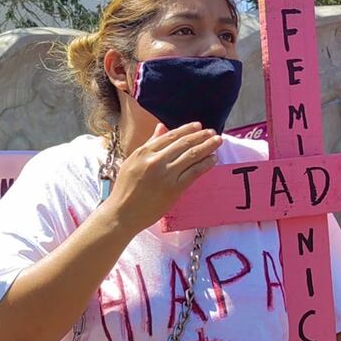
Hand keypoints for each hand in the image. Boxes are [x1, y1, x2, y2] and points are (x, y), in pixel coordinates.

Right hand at [107, 122, 221, 234]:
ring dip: (207, 147)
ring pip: (191, 156)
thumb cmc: (125, 189)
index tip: (198, 126)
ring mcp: (165, 175)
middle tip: (213, 132)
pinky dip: (205, 164)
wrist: (122, 214)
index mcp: (144, 152)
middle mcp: (155, 160)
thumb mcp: (132, 161)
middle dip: (201, 136)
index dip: (187, 129)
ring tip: (217, 141)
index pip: (170, 136)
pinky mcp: (173, 189)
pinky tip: (213, 159)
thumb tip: (161, 127)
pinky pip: (194, 173)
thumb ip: (149, 144)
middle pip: (183, 143)